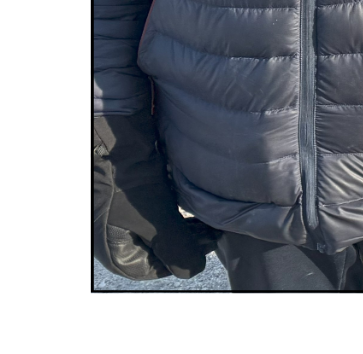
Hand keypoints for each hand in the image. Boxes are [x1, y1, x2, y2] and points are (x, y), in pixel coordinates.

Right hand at [92, 114, 220, 280]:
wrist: (110, 129)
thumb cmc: (124, 176)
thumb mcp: (154, 216)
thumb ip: (174, 247)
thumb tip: (193, 270)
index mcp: (110, 247)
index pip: (151, 268)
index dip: (182, 258)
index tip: (209, 244)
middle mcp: (112, 232)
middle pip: (156, 246)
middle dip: (187, 239)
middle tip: (214, 227)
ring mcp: (120, 210)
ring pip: (158, 225)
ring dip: (183, 222)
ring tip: (207, 213)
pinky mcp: (129, 190)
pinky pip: (154, 206)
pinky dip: (173, 205)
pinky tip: (191, 197)